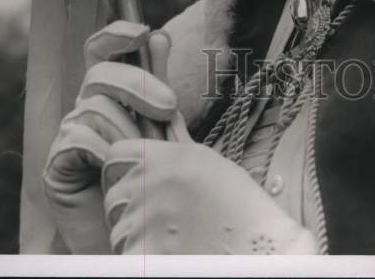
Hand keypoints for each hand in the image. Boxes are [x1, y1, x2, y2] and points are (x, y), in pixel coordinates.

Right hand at [42, 20, 178, 254]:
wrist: (141, 239)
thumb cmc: (155, 182)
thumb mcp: (164, 127)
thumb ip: (158, 83)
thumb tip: (160, 35)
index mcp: (111, 94)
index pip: (101, 50)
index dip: (116, 34)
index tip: (142, 32)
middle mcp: (86, 109)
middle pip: (99, 72)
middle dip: (137, 83)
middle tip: (170, 107)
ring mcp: (69, 137)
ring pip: (96, 106)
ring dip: (130, 131)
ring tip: (148, 159)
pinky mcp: (55, 168)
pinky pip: (79, 139)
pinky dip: (104, 153)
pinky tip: (116, 173)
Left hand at [102, 139, 317, 254]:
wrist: (261, 246)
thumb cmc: (238, 203)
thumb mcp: (207, 161)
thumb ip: (178, 141)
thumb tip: (167, 117)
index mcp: (162, 157)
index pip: (114, 155)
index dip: (121, 170)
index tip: (137, 184)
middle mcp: (148, 184)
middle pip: (113, 195)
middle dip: (128, 207)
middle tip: (158, 219)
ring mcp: (143, 220)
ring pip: (117, 229)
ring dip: (134, 235)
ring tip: (168, 237)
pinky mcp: (143, 254)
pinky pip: (125, 255)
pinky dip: (140, 257)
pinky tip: (168, 254)